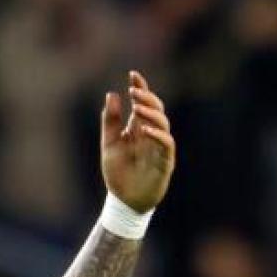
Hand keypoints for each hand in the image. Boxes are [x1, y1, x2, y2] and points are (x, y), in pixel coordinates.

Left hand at [101, 70, 175, 212]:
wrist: (124, 201)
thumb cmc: (118, 174)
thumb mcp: (109, 144)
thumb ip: (110, 121)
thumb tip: (111, 94)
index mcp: (138, 128)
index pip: (143, 103)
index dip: (141, 88)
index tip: (133, 75)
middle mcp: (151, 134)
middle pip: (156, 109)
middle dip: (147, 98)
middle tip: (135, 91)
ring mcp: (159, 147)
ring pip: (163, 123)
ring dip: (151, 114)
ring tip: (137, 109)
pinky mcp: (164, 162)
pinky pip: (166, 144)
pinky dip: (158, 135)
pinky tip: (145, 130)